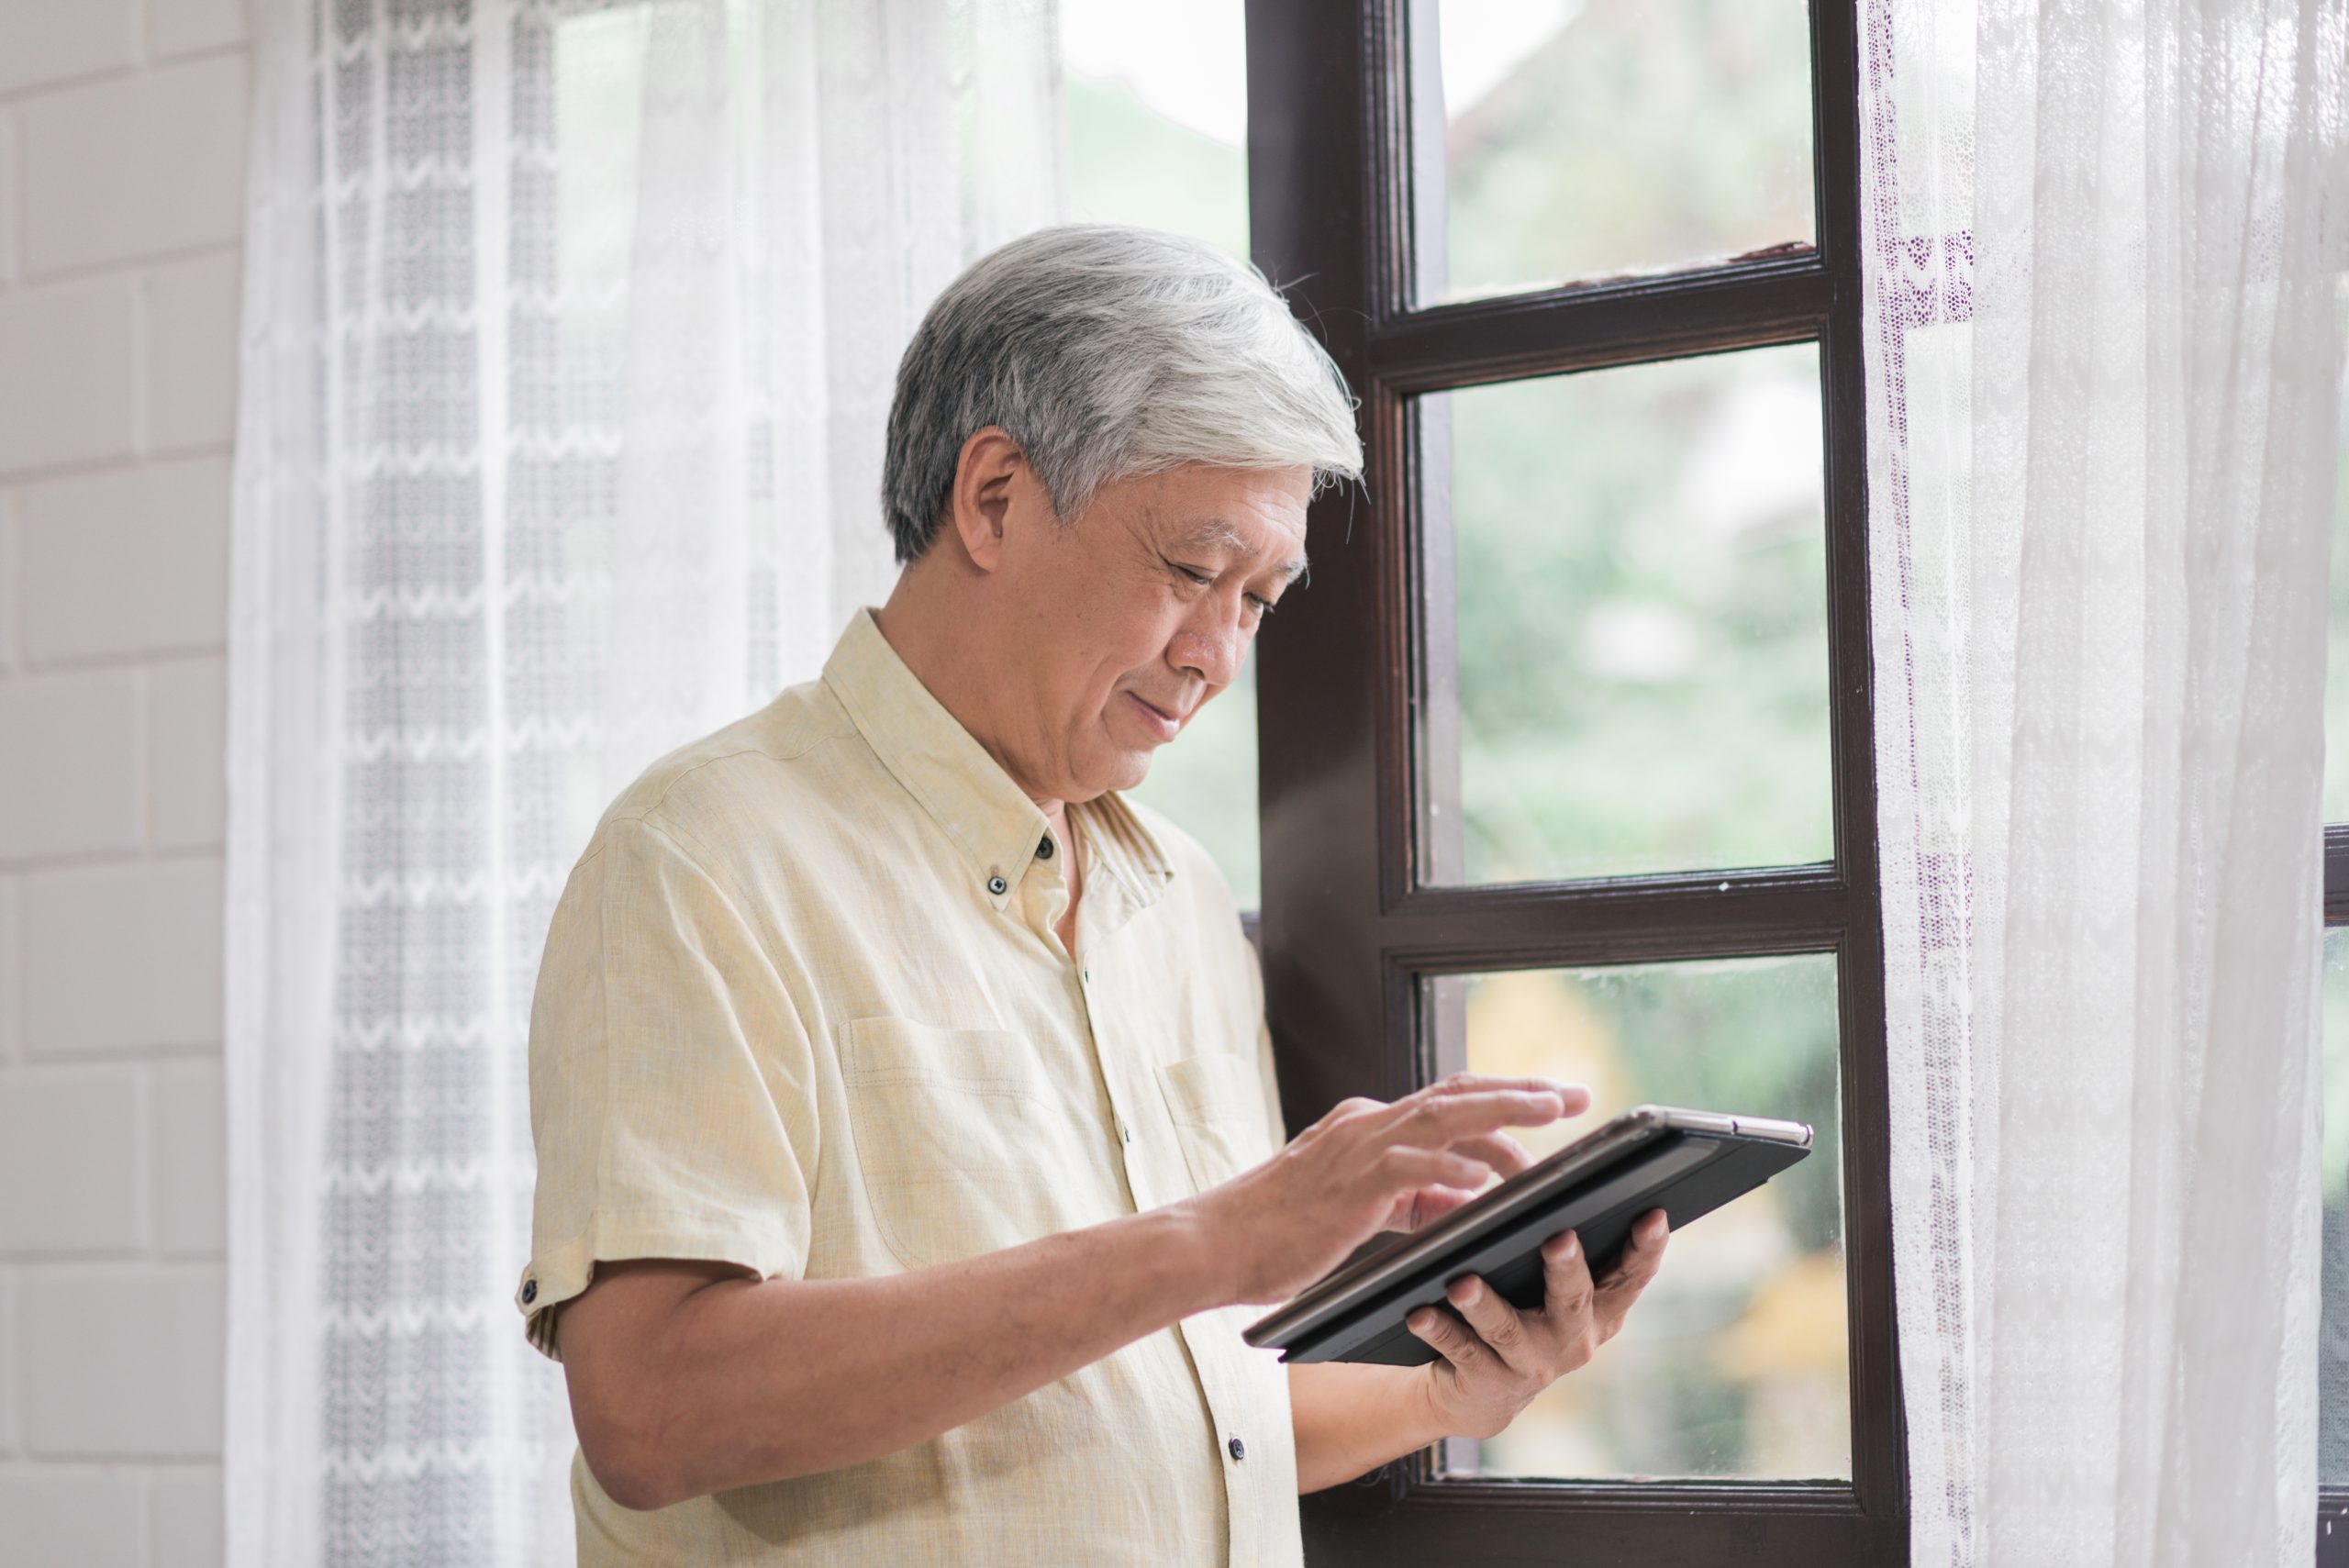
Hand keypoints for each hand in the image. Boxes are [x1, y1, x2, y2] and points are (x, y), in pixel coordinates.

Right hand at [1183, 1073, 1589, 1304]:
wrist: (1214, 1242)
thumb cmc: (1279, 1233)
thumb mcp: (1359, 1211)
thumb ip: (1409, 1199)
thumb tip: (1464, 1199)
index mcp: (1370, 1126)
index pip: (1449, 1101)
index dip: (1506, 1097)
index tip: (1554, 1101)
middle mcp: (1368, 1123)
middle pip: (1459, 1092)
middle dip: (1524, 1091)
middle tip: (1577, 1093)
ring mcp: (1357, 1147)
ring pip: (1443, 1115)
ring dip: (1503, 1112)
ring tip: (1552, 1113)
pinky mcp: (1346, 1183)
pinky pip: (1407, 1169)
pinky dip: (1447, 1171)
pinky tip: (1481, 1180)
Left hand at [1405, 1208, 1669, 1440]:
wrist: (1483, 1392)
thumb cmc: (1526, 1317)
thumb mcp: (1560, 1294)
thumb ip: (1574, 1255)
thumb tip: (1571, 1188)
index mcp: (1600, 1310)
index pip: (1632, 1276)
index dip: (1647, 1248)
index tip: (1654, 1214)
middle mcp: (1574, 1340)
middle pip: (1573, 1299)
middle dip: (1567, 1268)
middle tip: (1559, 1237)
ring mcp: (1532, 1364)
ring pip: (1507, 1328)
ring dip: (1484, 1304)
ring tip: (1461, 1283)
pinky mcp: (1488, 1382)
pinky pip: (1461, 1350)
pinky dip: (1440, 1330)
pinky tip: (1419, 1312)